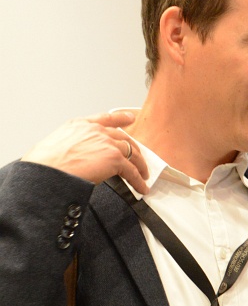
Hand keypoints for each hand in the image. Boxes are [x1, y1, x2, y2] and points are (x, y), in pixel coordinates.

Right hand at [22, 112, 150, 192]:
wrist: (48, 171)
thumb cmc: (47, 163)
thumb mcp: (58, 143)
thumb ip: (75, 144)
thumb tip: (78, 156)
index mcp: (80, 125)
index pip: (106, 118)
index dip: (121, 118)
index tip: (130, 118)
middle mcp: (95, 131)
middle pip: (123, 138)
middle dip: (134, 149)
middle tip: (139, 158)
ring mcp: (107, 143)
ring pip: (131, 153)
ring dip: (140, 166)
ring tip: (143, 175)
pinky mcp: (114, 158)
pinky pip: (132, 171)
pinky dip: (138, 181)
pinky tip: (141, 187)